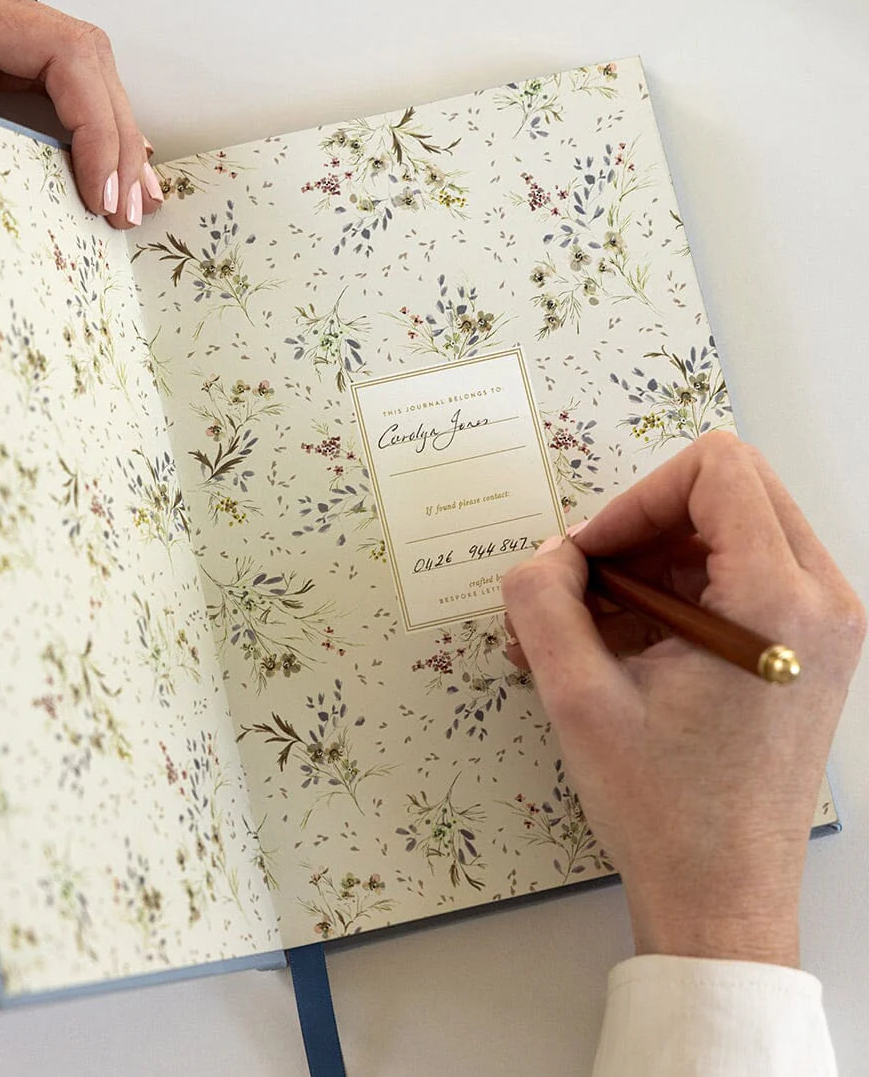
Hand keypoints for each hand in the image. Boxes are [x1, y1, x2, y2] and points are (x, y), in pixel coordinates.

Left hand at [0, 0, 163, 228]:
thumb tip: (33, 199)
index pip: (64, 50)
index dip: (101, 125)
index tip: (104, 192)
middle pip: (83, 59)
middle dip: (117, 137)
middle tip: (126, 205)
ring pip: (78, 73)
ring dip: (114, 137)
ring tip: (130, 197)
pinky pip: (48, 88)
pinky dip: (84, 131)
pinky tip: (105, 166)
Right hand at [501, 432, 864, 965]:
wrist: (724, 899)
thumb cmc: (666, 811)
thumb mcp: (578, 698)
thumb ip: (542, 601)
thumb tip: (542, 557)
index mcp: (778, 602)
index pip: (716, 468)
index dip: (634, 497)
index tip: (590, 556)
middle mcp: (821, 601)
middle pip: (730, 489)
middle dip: (644, 523)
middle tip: (589, 581)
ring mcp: (824, 625)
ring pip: (734, 529)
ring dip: (654, 560)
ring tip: (590, 625)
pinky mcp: (810, 648)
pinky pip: (743, 575)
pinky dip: (679, 590)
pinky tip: (625, 644)